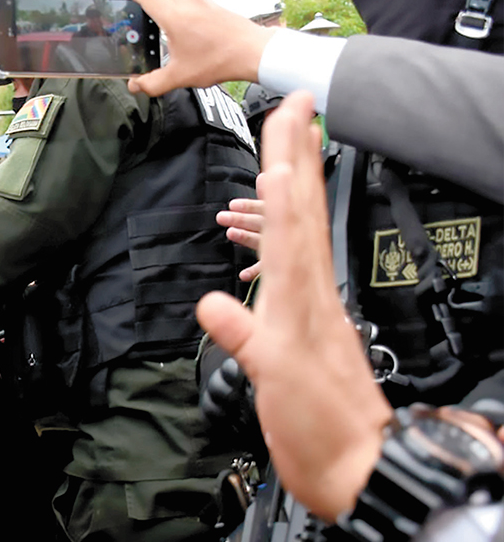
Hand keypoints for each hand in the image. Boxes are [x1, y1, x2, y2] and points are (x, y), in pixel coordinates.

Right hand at [116, 0, 275, 96]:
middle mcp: (187, 1)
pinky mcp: (211, 3)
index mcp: (174, 16)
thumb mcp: (180, 77)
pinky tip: (176, 21)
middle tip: (134, 3)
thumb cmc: (219, 60)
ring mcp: (201, 0)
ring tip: (153, 13)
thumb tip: (136, 86)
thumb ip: (153, 83)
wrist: (253, 52)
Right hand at [195, 92, 392, 521]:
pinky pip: (296, 258)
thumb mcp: (275, 381)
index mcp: (301, 294)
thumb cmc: (316, 423)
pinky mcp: (309, 319)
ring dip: (294, 181)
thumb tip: (209, 302)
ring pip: (302, 227)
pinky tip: (277, 223)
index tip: (285, 120)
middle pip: (302, 207)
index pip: (291, 216)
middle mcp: (311, 289)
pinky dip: (284, 230)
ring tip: (287, 144)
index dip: (286, 167)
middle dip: (297, 152)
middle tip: (297, 102)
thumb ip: (244, 338)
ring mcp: (313, 302)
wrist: (353, 461)